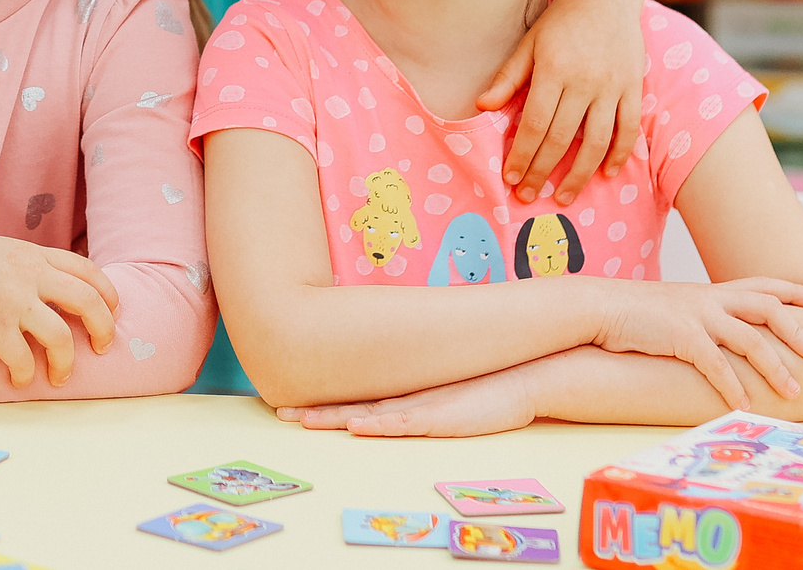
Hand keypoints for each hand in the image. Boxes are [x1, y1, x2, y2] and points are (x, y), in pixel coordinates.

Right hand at [0, 228, 118, 387]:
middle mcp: (30, 273)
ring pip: (61, 335)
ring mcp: (12, 299)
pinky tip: (22, 379)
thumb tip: (49, 292)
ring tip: (61, 375)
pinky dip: (27, 374)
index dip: (107, 293)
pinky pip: (22, 357)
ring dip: (66, 361)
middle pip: (87, 300)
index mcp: (33, 254)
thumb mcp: (1, 252)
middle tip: (102, 347)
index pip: (87, 270)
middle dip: (104, 328)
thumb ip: (28, 267)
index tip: (112, 311)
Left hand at [278, 366, 539, 438]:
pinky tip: (356, 426)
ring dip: (333, 418)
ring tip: (300, 419)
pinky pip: (402, 422)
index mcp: (404, 392)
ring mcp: (421, 406)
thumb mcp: (445, 391)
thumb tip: (393, 394)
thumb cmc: (486, 386)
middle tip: (279, 411)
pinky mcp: (439, 417)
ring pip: (367, 414)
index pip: (355, 397)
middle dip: (315, 410)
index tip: (292, 403)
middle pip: (351, 404)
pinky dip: (377, 425)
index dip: (322, 402)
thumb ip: (420, 394)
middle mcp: (405, 397)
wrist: (523, 377)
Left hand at [478, 0, 644, 202]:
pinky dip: (619, 154)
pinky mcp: (633, 87)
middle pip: (561, 138)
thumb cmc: (560, 22)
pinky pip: (628, 128)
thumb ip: (508, 77)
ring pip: (596, 141)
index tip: (511, 178)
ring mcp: (611, 86)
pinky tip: (606, 174)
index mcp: (553, 71)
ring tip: (564, 196)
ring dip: (580, 174)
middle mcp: (583, 81)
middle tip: (529, 196)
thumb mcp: (528, 44)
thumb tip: (482, 106)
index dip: (522, 154)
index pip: (534, 123)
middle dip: (543, 171)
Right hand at [592, 277, 802, 409]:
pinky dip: (733, 387)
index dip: (794, 291)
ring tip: (793, 392)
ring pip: (750, 339)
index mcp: (711, 292)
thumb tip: (722, 338)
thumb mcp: (677, 308)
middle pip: (767, 308)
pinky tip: (744, 406)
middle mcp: (709, 299)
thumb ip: (703, 317)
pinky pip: (716, 365)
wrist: (600, 307)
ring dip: (774, 368)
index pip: (762, 285)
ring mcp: (696, 315)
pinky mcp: (681, 336)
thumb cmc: (635, 313)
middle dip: (798, 331)